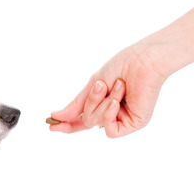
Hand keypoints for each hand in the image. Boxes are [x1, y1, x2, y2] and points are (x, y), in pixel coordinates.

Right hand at [49, 43, 167, 137]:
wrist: (143, 61)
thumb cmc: (122, 66)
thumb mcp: (92, 86)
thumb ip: (75, 105)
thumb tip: (56, 116)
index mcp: (103, 104)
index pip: (82, 119)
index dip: (67, 124)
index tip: (50, 125)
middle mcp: (113, 114)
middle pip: (86, 120)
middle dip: (91, 102)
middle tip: (100, 85)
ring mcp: (123, 120)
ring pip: (96, 123)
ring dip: (102, 102)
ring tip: (118, 85)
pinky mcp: (133, 124)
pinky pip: (110, 131)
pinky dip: (109, 115)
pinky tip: (117, 101)